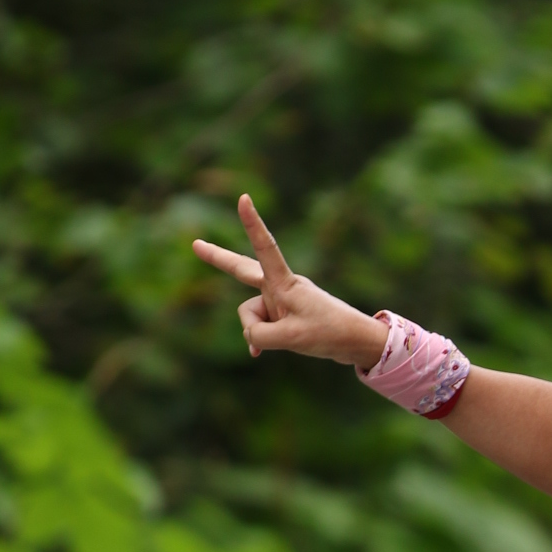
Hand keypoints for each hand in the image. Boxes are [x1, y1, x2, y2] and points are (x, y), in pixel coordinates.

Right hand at [190, 194, 386, 368]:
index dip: (252, 223)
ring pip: (251, 316)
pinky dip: (259, 339)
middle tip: (195, 244)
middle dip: (218, 259)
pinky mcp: (284, 315)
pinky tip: (259, 353)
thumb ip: (259, 335)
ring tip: (288, 339)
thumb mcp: (290, 338)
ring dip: (259, 332)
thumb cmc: (328, 333)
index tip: (243, 199)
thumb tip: (250, 337)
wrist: (355, 342)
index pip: (264, 247)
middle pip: (242, 271)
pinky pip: (260, 328)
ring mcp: (280, 301)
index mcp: (284, 283)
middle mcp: (279, 287)